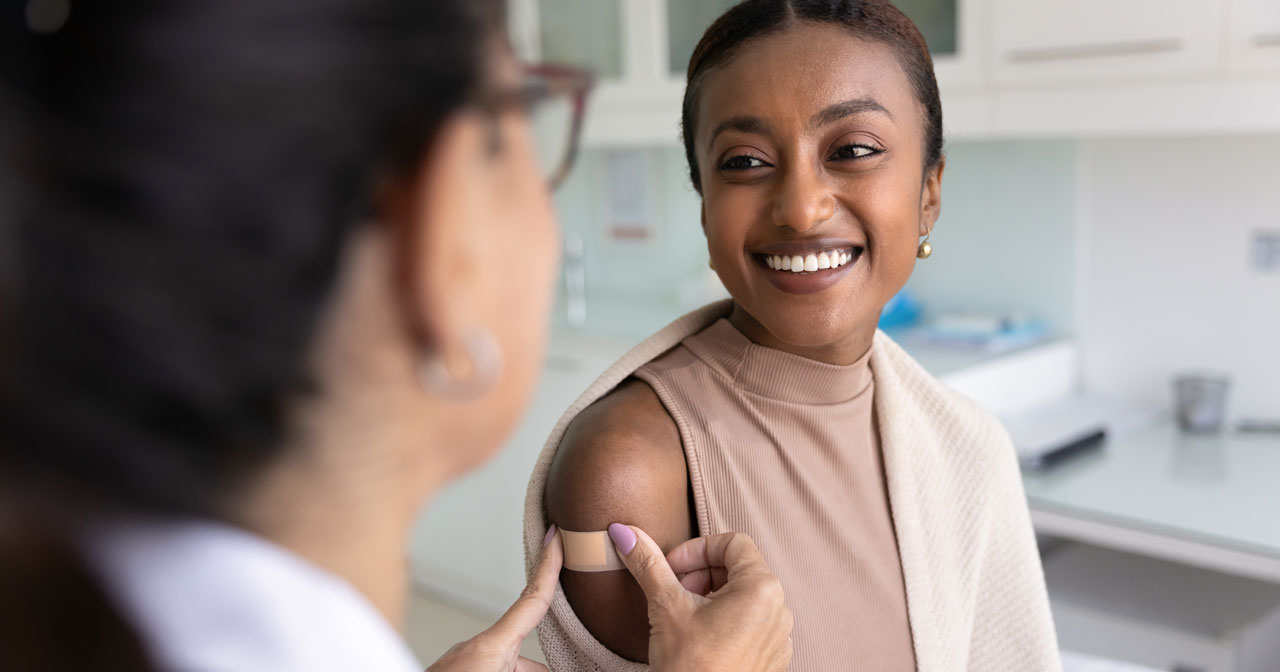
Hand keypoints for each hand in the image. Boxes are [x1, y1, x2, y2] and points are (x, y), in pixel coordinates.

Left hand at [426, 526, 562, 671]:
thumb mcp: (495, 669)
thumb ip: (531, 670)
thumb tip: (555, 666)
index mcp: (491, 647)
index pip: (532, 599)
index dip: (549, 565)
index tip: (557, 535)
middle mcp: (478, 651)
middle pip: (531, 660)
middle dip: (549, 670)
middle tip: (573, 664)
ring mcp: (464, 665)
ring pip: (512, 670)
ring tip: (545, 667)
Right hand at [608, 524, 792, 671]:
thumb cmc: (691, 669)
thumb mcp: (665, 607)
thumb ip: (648, 563)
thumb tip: (624, 532)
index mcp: (762, 589)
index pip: (732, 542)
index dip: (695, 549)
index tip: (670, 567)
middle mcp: (780, 610)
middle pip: (738, 568)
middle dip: (700, 573)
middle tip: (673, 592)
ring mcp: (779, 637)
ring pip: (743, 596)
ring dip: (709, 596)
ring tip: (683, 617)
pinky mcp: (772, 658)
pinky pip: (750, 624)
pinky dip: (723, 620)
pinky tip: (699, 639)